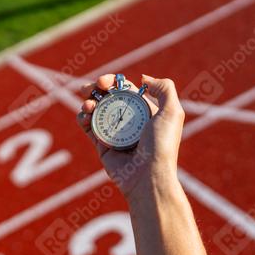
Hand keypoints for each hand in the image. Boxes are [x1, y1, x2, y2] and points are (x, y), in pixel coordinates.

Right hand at [77, 74, 184, 200]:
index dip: (112, 81)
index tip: (104, 82)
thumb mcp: (172, 112)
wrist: (148, 176)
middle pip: (107, 97)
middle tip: (89, 88)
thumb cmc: (162, 145)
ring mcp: (114, 133)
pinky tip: (84, 116)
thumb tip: (143, 78)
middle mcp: (128, 120)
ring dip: (88, 102)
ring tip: (88, 105)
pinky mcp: (102, 145)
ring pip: (96, 111)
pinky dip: (82, 118)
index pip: (125, 89)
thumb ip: (164, 88)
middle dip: (95, 89)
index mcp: (144, 111)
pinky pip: (89, 128)